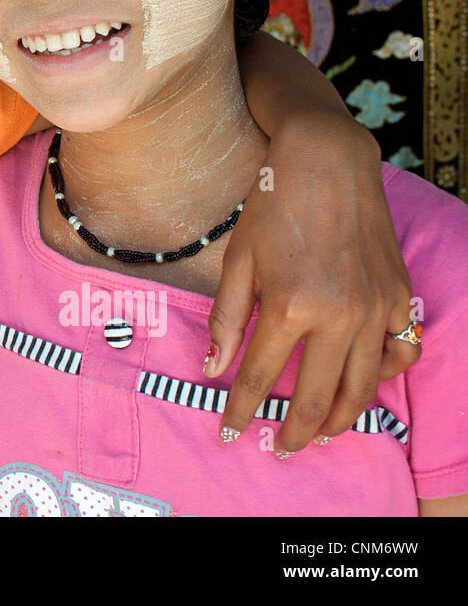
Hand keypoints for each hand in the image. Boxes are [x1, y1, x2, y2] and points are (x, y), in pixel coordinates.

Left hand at [206, 115, 417, 454]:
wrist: (326, 162)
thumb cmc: (272, 206)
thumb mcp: (237, 261)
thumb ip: (227, 319)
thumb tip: (214, 368)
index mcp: (289, 307)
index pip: (260, 377)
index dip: (243, 410)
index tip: (231, 433)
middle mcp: (337, 316)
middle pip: (316, 396)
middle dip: (295, 431)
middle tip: (282, 449)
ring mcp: (373, 308)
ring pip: (362, 386)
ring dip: (341, 419)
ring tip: (321, 434)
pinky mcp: (396, 297)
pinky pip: (397, 352)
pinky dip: (382, 376)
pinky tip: (361, 384)